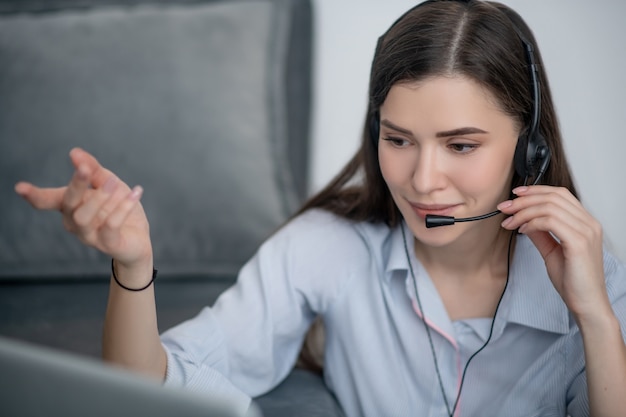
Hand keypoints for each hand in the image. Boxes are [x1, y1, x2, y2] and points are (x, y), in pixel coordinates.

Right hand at [14, 148, 152, 269]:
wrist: (138, 239)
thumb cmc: (118, 209)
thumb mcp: (108, 183)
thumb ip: (93, 169)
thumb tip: (75, 153)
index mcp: (70, 206)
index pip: (47, 201)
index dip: (34, 195)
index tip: (20, 187)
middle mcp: (74, 222)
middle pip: (68, 204)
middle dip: (76, 184)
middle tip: (86, 168)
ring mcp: (90, 236)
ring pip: (84, 217)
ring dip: (100, 197)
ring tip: (115, 183)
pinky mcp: (109, 245)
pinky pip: (111, 227)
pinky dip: (123, 208)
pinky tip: (136, 192)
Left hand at [497, 186, 609, 319]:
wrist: (586, 303)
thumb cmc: (573, 281)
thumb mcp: (552, 251)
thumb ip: (541, 234)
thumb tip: (525, 220)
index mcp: (585, 222)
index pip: (560, 194)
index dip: (535, 191)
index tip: (515, 195)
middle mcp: (589, 223)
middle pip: (553, 196)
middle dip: (524, 200)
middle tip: (505, 208)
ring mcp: (586, 231)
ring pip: (549, 207)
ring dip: (523, 212)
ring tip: (510, 222)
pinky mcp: (579, 242)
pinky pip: (550, 221)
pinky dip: (532, 223)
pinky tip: (522, 230)